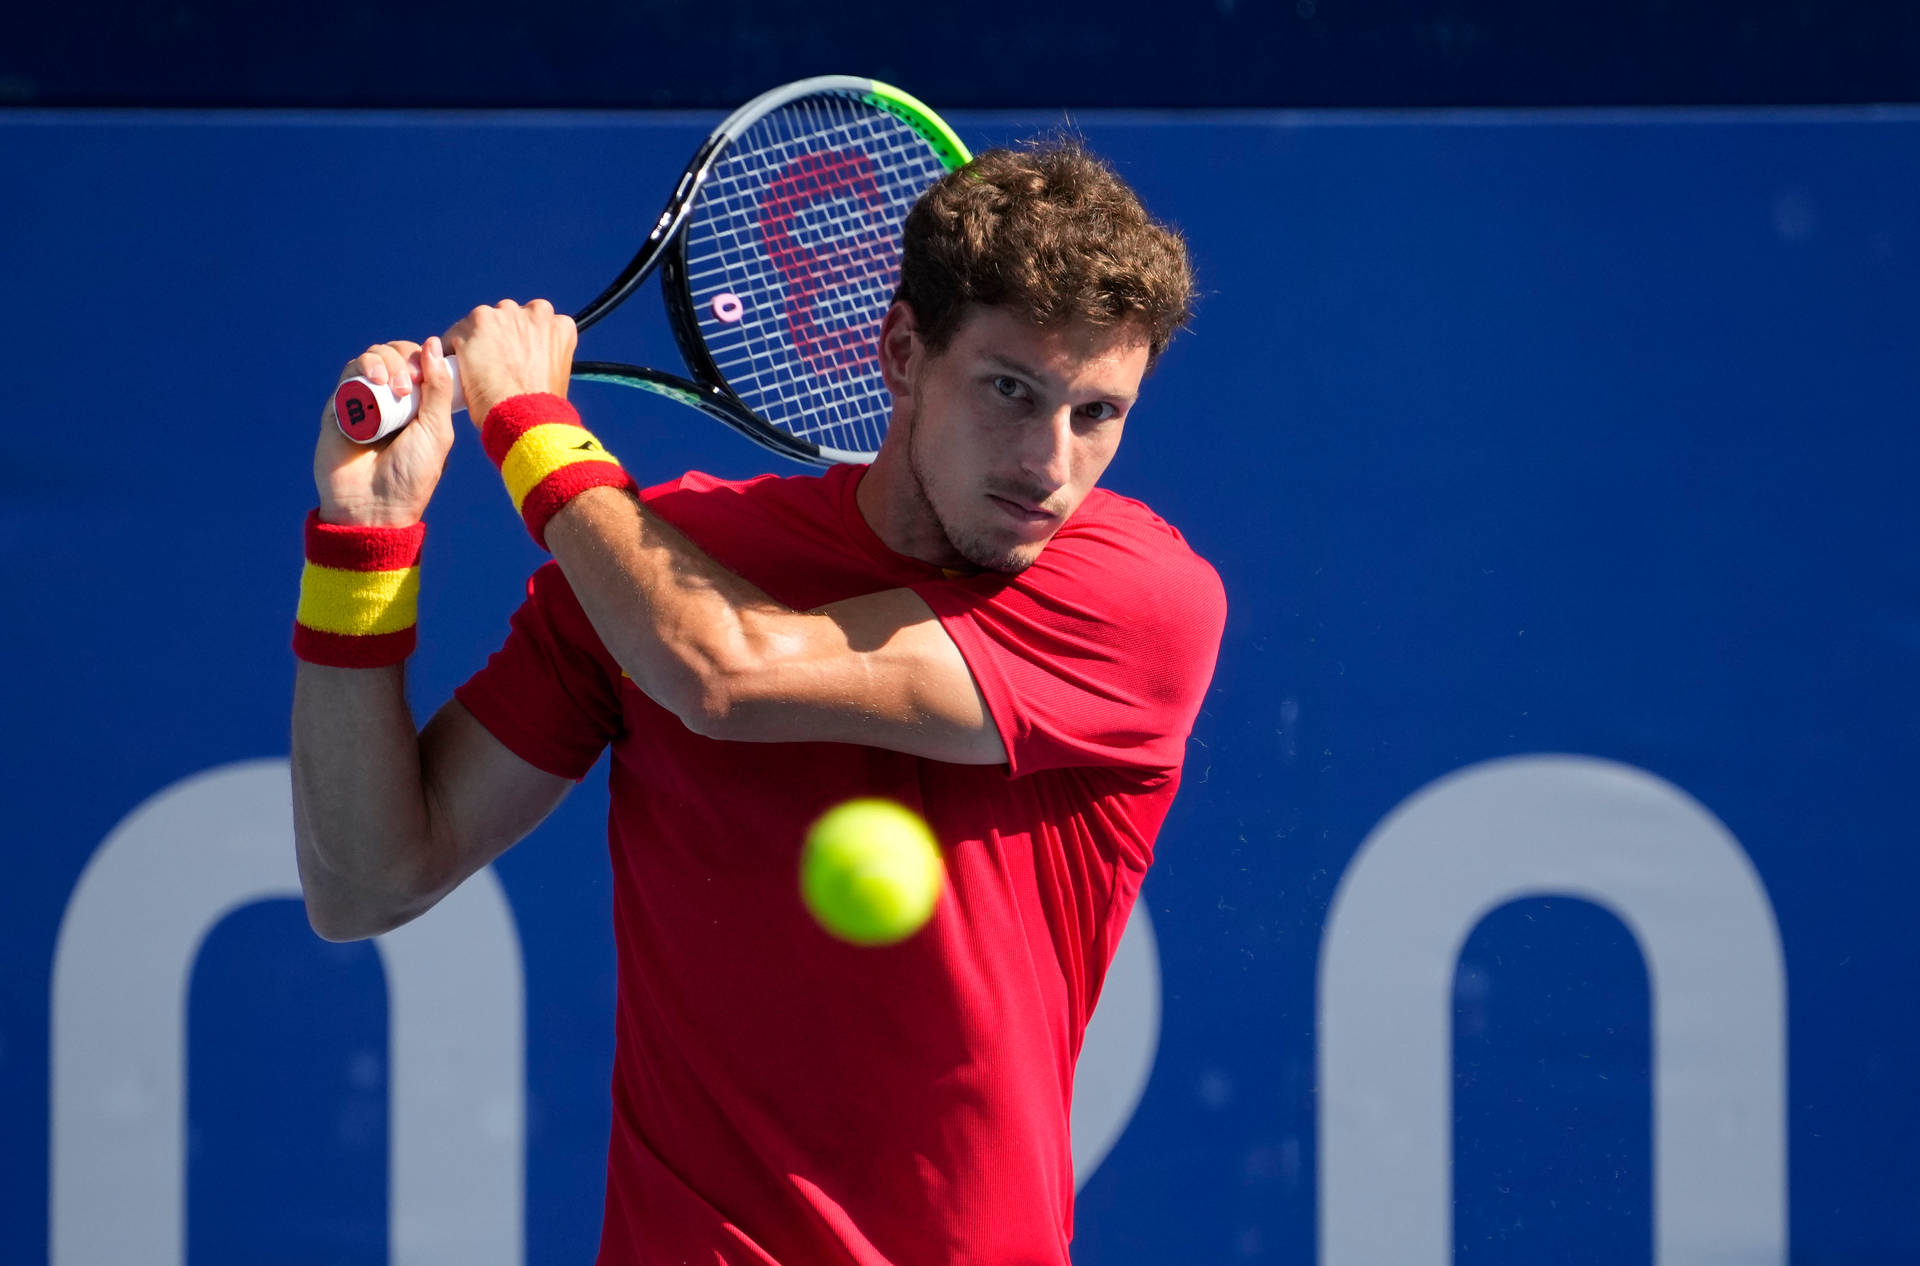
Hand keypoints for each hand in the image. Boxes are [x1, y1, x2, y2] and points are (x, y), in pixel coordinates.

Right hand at [314, 337, 456, 526]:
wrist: (372, 505)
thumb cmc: (411, 474)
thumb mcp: (436, 431)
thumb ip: (438, 389)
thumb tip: (433, 343)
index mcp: (417, 404)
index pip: (417, 362)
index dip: (421, 358)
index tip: (425, 377)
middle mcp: (390, 399)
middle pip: (393, 353)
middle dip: (402, 358)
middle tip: (407, 386)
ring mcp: (363, 401)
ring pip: (370, 358)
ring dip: (383, 360)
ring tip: (392, 384)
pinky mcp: (339, 407)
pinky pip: (348, 375)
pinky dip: (362, 368)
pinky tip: (374, 380)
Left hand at [442, 298, 576, 425]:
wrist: (525, 418)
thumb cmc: (540, 409)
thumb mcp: (556, 378)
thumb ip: (543, 359)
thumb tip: (529, 364)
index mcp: (560, 326)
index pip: (536, 324)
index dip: (522, 342)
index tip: (514, 358)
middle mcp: (535, 313)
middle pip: (508, 317)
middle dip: (499, 336)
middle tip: (492, 364)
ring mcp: (506, 315)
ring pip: (481, 321)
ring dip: (476, 339)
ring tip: (472, 369)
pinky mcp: (478, 323)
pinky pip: (457, 332)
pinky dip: (453, 348)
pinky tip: (455, 367)